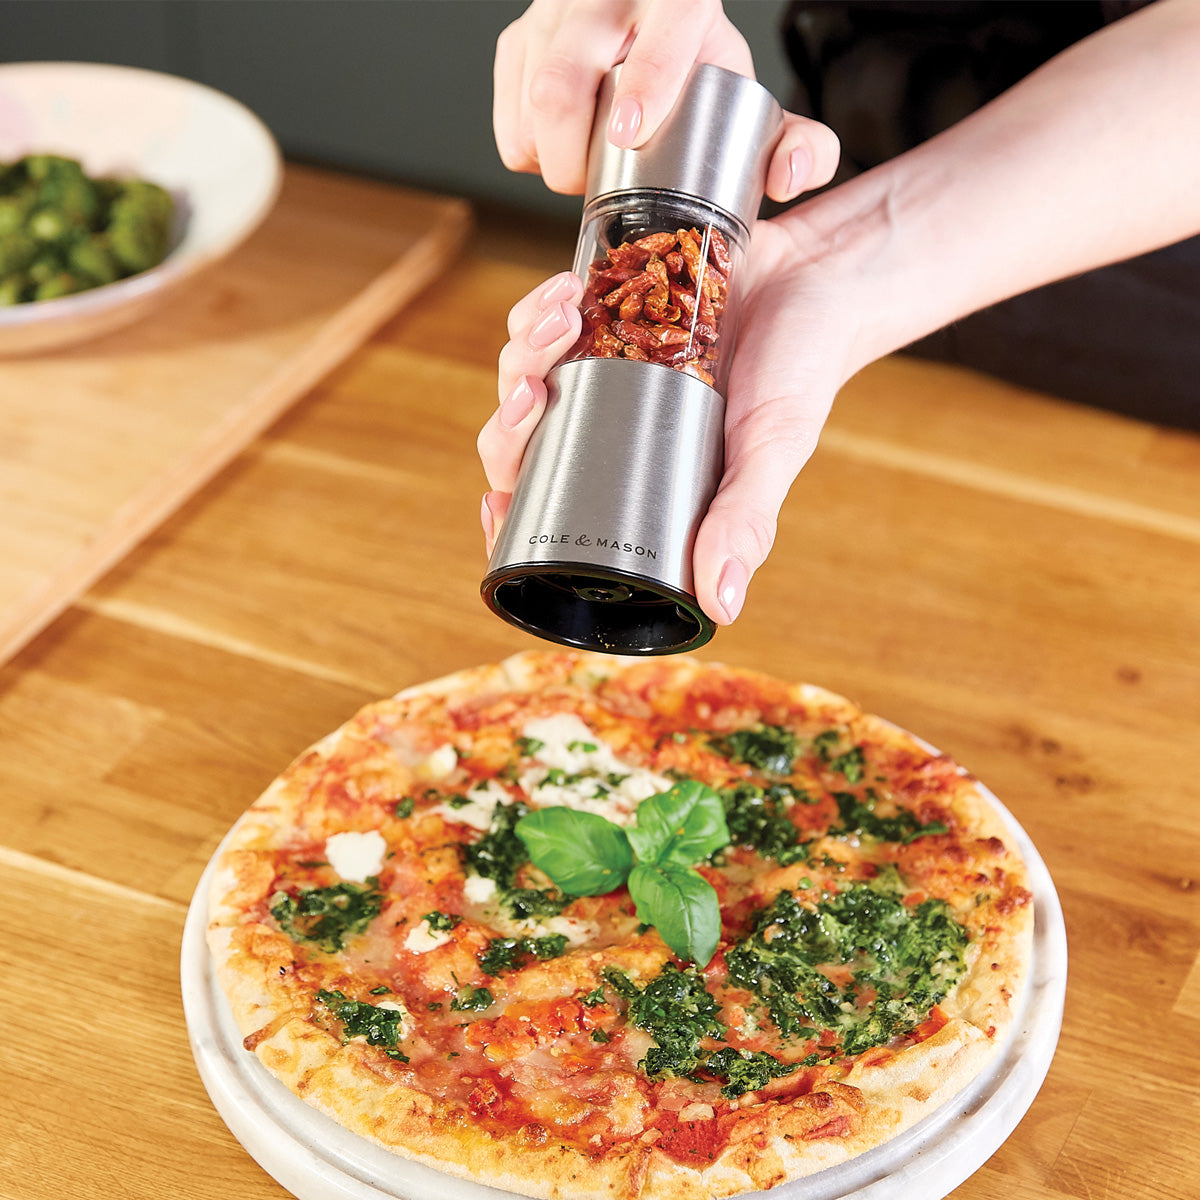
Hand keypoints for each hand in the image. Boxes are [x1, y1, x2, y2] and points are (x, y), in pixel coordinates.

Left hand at [478, 211, 864, 625]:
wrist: (823, 275)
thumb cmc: (801, 372)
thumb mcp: (773, 449)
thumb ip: (744, 521)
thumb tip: (722, 607)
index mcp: (636, 480)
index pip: (551, 516)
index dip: (509, 519)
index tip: (495, 501)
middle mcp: (607, 431)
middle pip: (519, 447)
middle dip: (509, 424)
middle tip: (536, 390)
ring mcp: (598, 370)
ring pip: (520, 378)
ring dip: (523, 350)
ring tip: (562, 318)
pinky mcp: (602, 311)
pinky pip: (541, 318)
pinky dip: (539, 306)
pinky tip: (566, 289)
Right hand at [494, 0, 837, 200]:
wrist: (654, 24)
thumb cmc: (702, 74)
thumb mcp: (755, 102)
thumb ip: (799, 144)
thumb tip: (791, 175)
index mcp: (681, 1)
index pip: (663, 31)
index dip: (644, 82)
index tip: (630, 132)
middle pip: (567, 75)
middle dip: (571, 151)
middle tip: (593, 186)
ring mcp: (557, 12)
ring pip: (531, 90)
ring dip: (548, 153)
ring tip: (579, 170)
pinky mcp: (521, 36)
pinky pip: (508, 105)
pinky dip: (524, 145)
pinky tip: (554, 151)